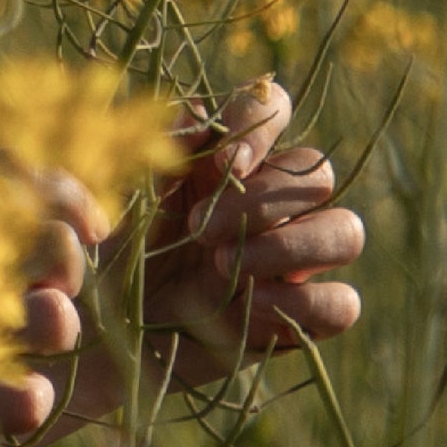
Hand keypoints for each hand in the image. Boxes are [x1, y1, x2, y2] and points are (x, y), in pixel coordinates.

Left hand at [138, 78, 362, 387]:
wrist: (100, 338)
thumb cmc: (108, 256)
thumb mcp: (120, 198)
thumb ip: (158, 149)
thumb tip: (200, 116)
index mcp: (231, 159)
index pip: (273, 109)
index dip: (261, 125)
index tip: (225, 164)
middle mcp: (273, 204)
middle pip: (316, 172)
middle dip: (260, 200)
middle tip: (200, 231)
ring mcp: (293, 263)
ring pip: (346, 231)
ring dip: (293, 245)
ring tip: (223, 266)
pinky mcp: (299, 319)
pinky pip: (343, 303)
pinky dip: (305, 301)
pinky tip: (249, 306)